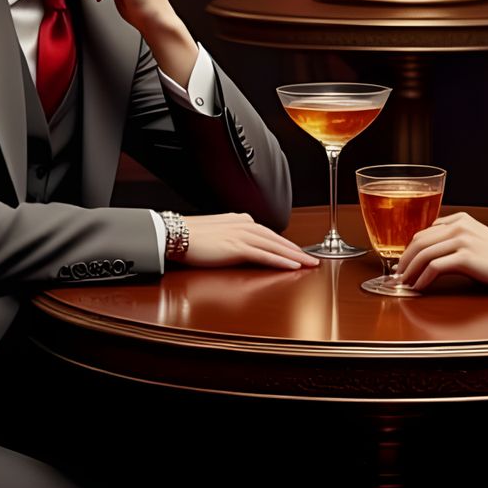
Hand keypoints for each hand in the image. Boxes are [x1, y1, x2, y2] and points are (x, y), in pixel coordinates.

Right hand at [182, 212, 321, 269]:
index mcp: (240, 221)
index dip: (285, 245)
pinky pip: (264, 255)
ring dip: (294, 256)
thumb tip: (240, 249)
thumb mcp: (216, 236)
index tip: (298, 253)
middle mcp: (244, 224)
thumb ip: (231, 239)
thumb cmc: (190, 238)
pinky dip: (280, 260)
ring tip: (309, 264)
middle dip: (297, 250)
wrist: (174, 235)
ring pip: (275, 246)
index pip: (269, 234)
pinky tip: (292, 266)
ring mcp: (241, 235)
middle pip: (277, 239)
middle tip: (313, 260)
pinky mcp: (236, 246)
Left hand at [395, 212, 487, 292]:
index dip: (410, 249)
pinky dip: (423, 278)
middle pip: (419, 241)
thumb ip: (454, 239)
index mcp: (459, 219)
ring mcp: (462, 240)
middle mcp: (459, 226)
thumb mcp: (475, 238)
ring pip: (424, 253)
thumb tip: (429, 254)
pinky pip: (435, 267)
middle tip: (398, 274)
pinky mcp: (466, 257)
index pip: (424, 232)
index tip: (404, 263)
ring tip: (405, 283)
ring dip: (410, 270)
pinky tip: (420, 287)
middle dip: (404, 260)